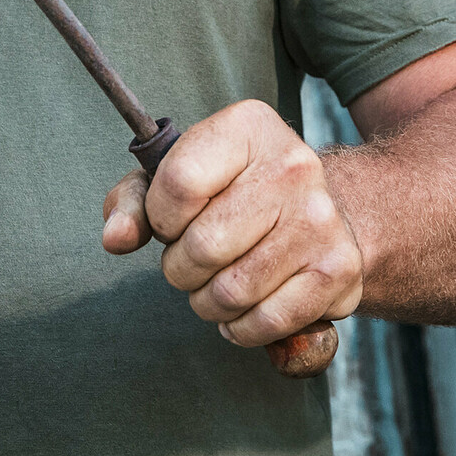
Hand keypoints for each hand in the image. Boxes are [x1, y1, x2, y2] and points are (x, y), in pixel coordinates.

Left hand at [100, 99, 361, 348]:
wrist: (323, 208)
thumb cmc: (233, 191)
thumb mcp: (177, 176)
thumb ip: (134, 202)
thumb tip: (115, 238)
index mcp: (248, 127)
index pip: (178, 185)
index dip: (161, 218)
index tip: (171, 222)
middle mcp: (293, 165)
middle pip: (202, 246)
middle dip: (180, 268)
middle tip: (192, 262)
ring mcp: (321, 218)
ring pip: (231, 292)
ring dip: (208, 302)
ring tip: (216, 284)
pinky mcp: (339, 269)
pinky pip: (267, 322)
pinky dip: (243, 328)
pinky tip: (245, 308)